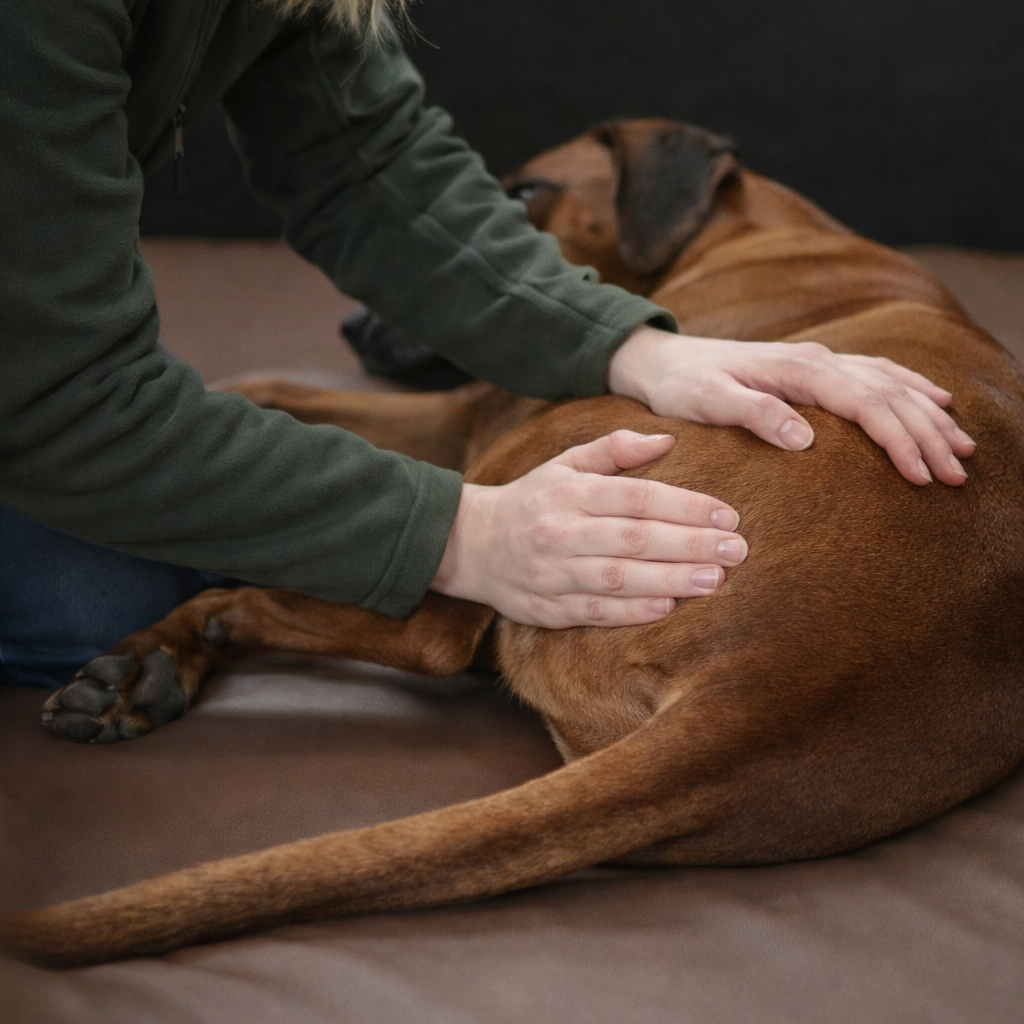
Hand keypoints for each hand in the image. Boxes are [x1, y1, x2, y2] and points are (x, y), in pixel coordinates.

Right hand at [430, 430, 745, 627]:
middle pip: (634, 538)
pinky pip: (594, 612)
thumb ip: (614, 450)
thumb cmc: (531, 500)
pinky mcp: (545, 608)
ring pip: (618, 577)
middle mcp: (561, 531)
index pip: (637, 498)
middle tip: (737, 550)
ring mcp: (552, 572)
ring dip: (670, 579)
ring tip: (715, 580)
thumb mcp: (564, 463)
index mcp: (571, 491)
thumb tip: (667, 439)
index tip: (728, 515)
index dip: (686, 506)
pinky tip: (668, 608)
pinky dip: (632, 612)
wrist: (468, 544)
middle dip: (690, 544)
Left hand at [608, 326, 975, 485]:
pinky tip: (934, 400)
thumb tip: (805, 438)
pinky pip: (876, 373)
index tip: (923, 475)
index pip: (865, 404)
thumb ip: (754, 414)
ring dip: (929, 415)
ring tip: (963, 448)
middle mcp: (817, 360)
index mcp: (798, 371)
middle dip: (928, 435)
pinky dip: (911, 387)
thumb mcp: (708, 401)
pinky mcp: (814, 368)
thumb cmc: (682, 386)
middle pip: (889, 395)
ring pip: (891, 384)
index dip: (899, 440)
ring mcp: (819, 361)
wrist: (664, 360)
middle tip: (958, 476)